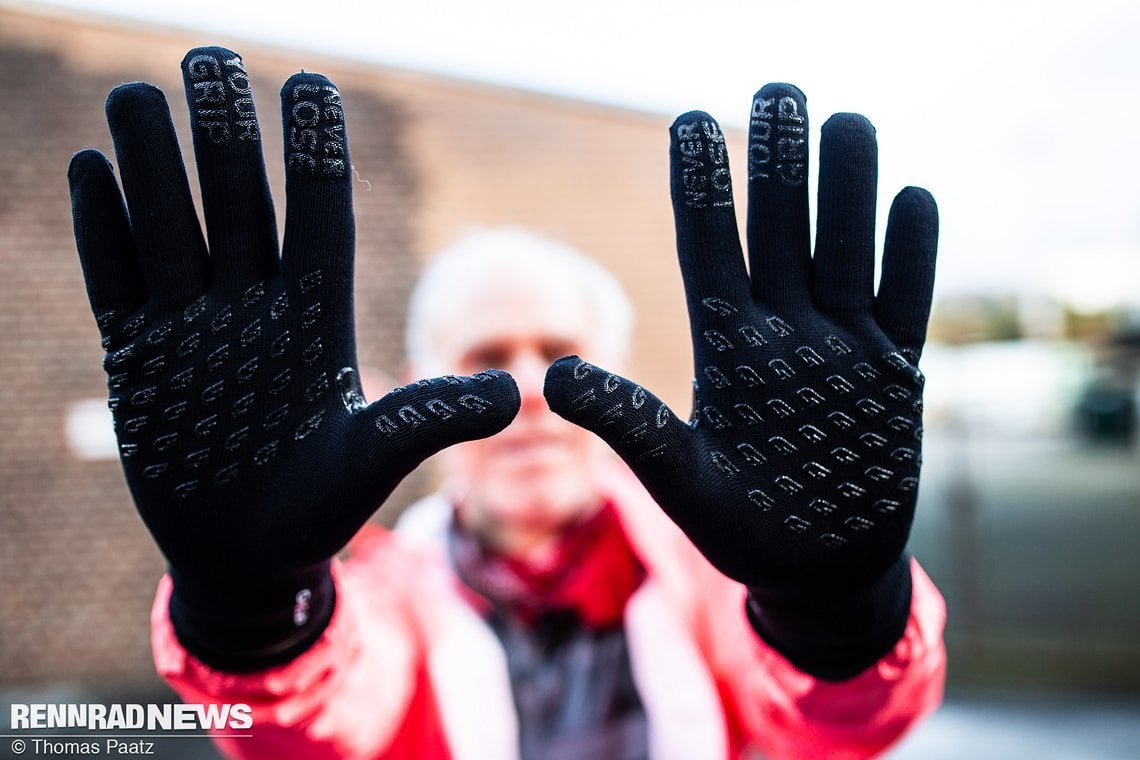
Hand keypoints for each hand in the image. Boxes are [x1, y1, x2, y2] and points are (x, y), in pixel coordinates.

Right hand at [69, 47, 518, 668]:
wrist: (246, 555)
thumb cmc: (321, 507)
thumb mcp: (378, 458)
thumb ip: (435, 417)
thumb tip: (523, 392)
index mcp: (316, 314)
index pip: (318, 216)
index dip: (314, 154)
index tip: (311, 86)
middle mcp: (255, 304)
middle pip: (239, 202)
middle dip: (225, 136)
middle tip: (210, 60)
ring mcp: (193, 325)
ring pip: (172, 225)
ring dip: (155, 163)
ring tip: (136, 95)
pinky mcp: (139, 353)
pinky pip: (117, 277)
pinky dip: (104, 228)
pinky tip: (91, 168)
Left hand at [545, 84, 936, 677]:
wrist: (819, 569)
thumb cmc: (743, 530)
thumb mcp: (681, 481)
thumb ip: (629, 426)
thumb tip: (549, 378)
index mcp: (727, 348)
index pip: (710, 251)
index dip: (702, 188)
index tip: (688, 121)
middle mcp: (784, 333)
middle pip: (782, 231)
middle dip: (780, 163)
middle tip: (778, 88)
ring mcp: (843, 347)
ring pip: (846, 249)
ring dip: (848, 188)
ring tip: (846, 119)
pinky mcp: (895, 374)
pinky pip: (907, 301)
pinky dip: (912, 256)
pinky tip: (912, 198)